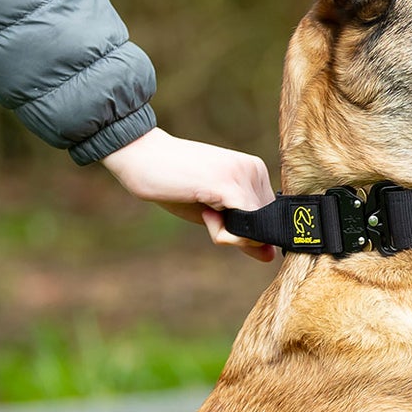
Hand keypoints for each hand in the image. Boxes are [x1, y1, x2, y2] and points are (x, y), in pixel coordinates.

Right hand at [102, 128, 276, 261]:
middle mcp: (255, 170)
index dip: (243, 231)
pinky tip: (205, 213)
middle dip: (236, 234)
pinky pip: (244, 232)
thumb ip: (243, 232)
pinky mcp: (228, 186)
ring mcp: (243, 176)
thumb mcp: (214, 213)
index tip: (216, 212)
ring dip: (226, 234)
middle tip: (206, 209)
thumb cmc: (174, 184)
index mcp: (255, 171)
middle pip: (265, 230)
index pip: (269, 221)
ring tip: (203, 206)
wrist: (141, 155)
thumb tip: (271, 255)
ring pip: (256, 234)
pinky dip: (224, 236)